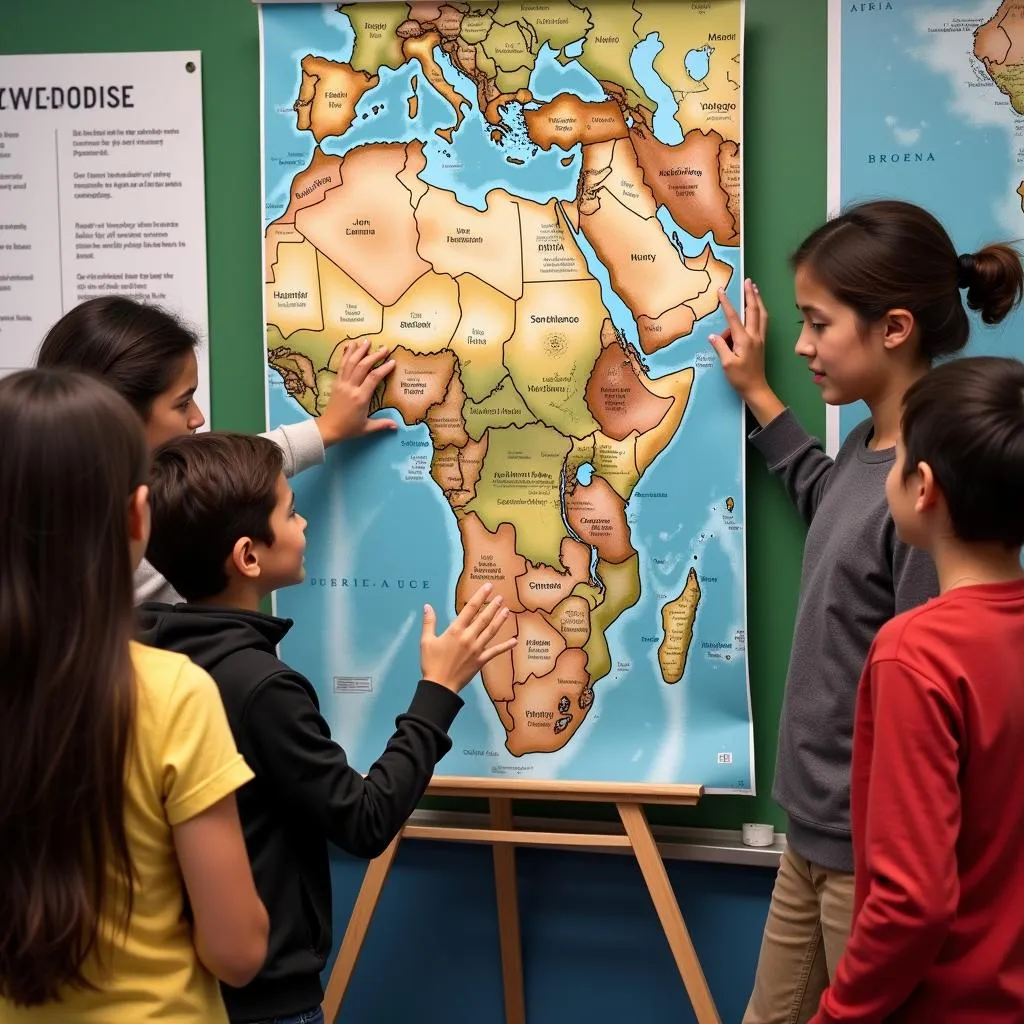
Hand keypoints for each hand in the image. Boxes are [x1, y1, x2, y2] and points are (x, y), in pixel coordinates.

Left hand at [316, 339, 397, 445]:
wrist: (328, 428)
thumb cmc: (349, 429)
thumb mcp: (367, 428)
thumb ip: (382, 424)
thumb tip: (396, 426)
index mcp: (360, 398)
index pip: (374, 378)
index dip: (383, 368)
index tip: (392, 362)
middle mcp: (351, 388)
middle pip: (363, 366)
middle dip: (374, 355)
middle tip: (385, 348)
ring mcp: (342, 384)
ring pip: (351, 363)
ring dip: (359, 351)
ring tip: (367, 341)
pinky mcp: (336, 383)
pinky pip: (341, 366)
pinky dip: (346, 354)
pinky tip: (350, 346)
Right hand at [420, 583, 517, 693]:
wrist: (440, 686)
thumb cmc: (431, 663)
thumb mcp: (426, 641)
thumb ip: (429, 622)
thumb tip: (427, 606)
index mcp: (455, 631)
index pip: (470, 609)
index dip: (480, 596)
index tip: (488, 587)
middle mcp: (468, 637)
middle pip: (483, 618)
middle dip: (493, 606)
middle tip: (501, 597)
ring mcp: (477, 649)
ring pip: (491, 631)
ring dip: (500, 620)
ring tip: (507, 610)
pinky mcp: (481, 660)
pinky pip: (495, 652)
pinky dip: (505, 646)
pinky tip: (514, 641)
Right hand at [709, 279, 783, 427]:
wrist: (756, 388)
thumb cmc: (741, 378)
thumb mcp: (727, 364)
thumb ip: (721, 347)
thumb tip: (713, 336)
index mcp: (744, 340)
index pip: (734, 317)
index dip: (727, 303)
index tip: (721, 291)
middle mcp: (754, 336)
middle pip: (753, 310)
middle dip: (750, 294)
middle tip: (748, 280)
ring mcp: (760, 338)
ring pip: (761, 314)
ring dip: (758, 300)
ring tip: (755, 288)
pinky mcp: (761, 342)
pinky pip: (762, 322)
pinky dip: (760, 311)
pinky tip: (757, 308)